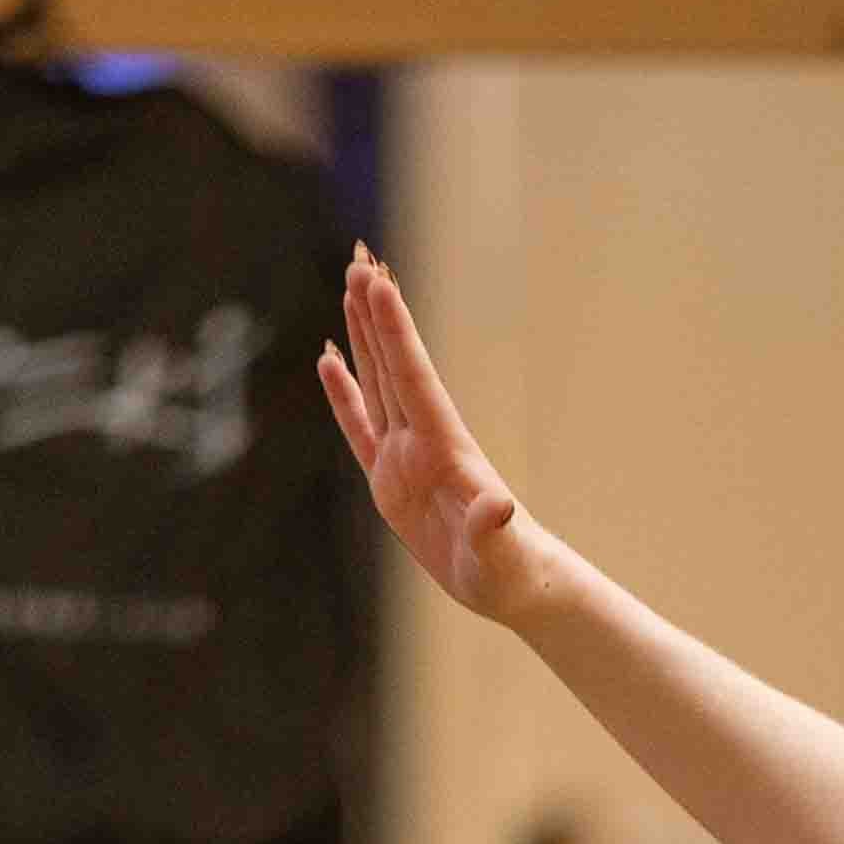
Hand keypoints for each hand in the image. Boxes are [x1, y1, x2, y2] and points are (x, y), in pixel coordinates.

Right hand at [318, 249, 553, 626]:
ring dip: (363, 336)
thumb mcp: (499, 555)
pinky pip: (359, 428)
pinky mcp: (389, 482)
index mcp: (445, 449)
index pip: (413, 378)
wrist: (514, 586)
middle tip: (360, 257)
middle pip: (393, 364)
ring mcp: (404, 457)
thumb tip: (497, 507)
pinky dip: (343, 394)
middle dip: (375, 313)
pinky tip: (329, 359)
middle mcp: (423, 442)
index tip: (378, 282)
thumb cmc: (511, 572)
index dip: (394, 330)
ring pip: (377, 382)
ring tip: (349, 286)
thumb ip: (492, 527)